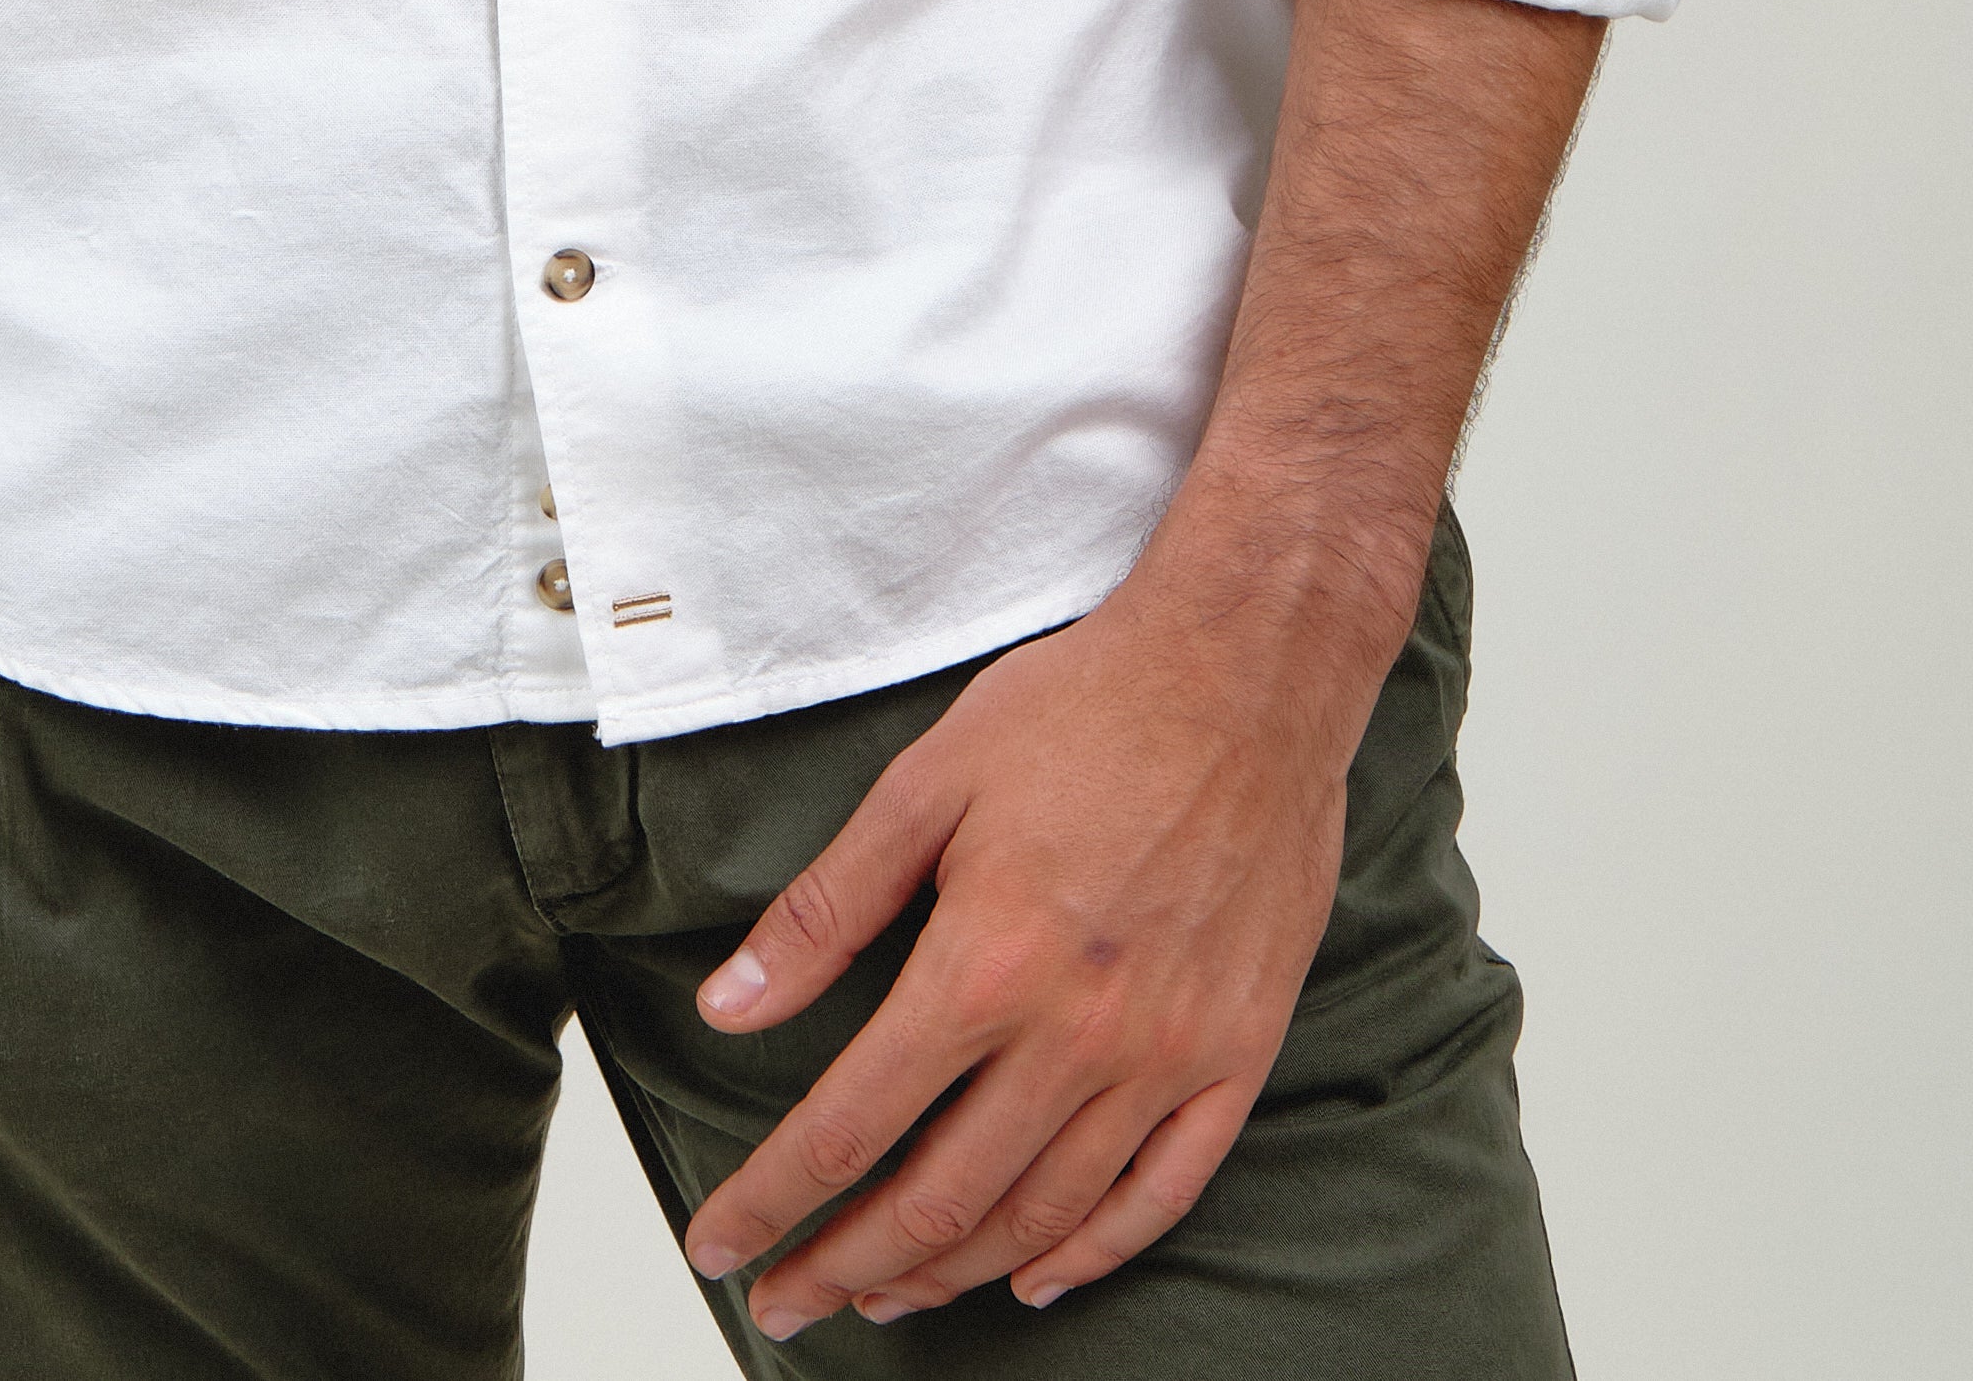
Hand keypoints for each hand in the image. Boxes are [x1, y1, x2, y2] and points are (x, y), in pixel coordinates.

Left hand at [679, 551, 1365, 1333]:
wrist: (1248, 669)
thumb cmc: (1084, 708)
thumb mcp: (926, 784)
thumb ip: (825, 912)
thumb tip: (727, 1009)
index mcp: (986, 964)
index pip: (850, 1124)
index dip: (774, 1199)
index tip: (723, 1245)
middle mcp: (1077, 1033)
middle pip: (940, 1196)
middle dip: (845, 1265)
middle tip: (786, 1303)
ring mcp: (1167, 1054)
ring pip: (1042, 1213)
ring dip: (952, 1273)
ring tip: (885, 1297)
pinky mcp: (1237, 1053)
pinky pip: (1162, 1193)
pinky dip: (1092, 1252)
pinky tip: (1037, 1275)